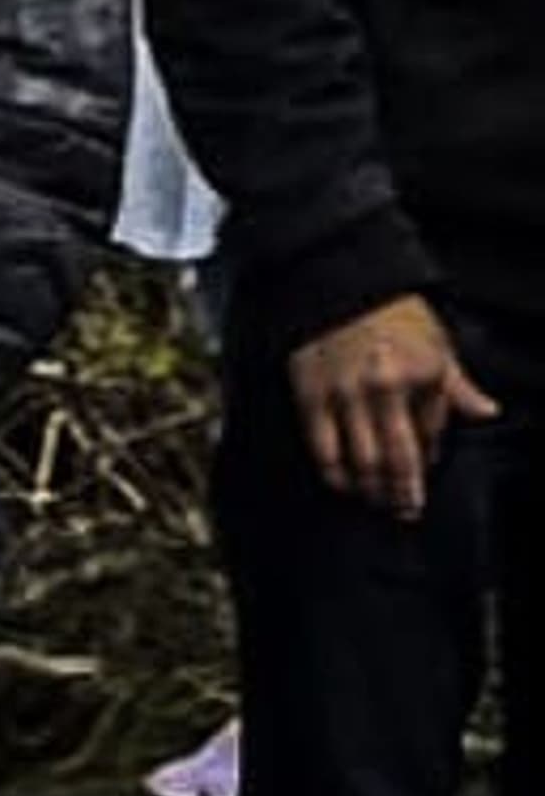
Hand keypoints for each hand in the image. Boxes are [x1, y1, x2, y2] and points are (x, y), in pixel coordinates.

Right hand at [288, 293, 498, 519]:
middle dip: (401, 492)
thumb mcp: (436, 344)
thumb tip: (486, 413)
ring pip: (359, 460)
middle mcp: (383, 388)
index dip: (426, 462)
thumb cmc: (390, 314)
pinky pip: (322, 446)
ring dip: (369, 488)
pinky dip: (333, 471)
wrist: (333, 283)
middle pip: (395, 459)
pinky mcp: (309, 394)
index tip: (421, 479)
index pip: (429, 436)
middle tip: (404, 512)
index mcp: (421, 375)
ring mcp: (343, 393)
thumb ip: (457, 386)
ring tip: (374, 501)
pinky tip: (342, 483)